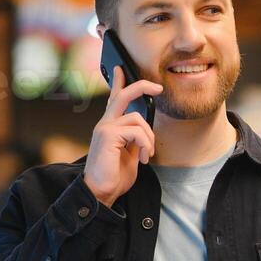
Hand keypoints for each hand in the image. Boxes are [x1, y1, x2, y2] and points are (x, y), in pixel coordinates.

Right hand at [84, 65, 162, 207]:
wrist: (101, 191)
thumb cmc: (114, 176)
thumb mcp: (130, 155)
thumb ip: (135, 141)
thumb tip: (145, 132)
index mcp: (110, 127)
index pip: (113, 100)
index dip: (118, 83)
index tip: (120, 69)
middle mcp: (105, 124)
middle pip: (123, 96)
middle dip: (141, 87)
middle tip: (158, 87)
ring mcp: (105, 128)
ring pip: (137, 119)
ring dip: (149, 138)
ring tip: (147, 154)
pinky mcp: (108, 135)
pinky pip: (137, 131)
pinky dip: (145, 145)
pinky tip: (143, 158)